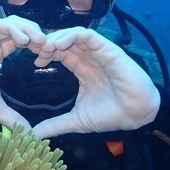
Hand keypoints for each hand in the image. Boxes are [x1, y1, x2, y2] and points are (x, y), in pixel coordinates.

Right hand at [0, 16, 46, 128]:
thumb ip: (12, 117)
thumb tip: (29, 133)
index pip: (22, 41)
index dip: (38, 45)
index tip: (50, 56)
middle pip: (20, 28)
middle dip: (38, 35)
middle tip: (51, 47)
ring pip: (11, 22)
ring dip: (29, 29)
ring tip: (42, 42)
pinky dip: (13, 29)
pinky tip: (24, 40)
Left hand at [31, 28, 160, 137]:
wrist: (135, 115)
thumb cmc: (110, 115)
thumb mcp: (76, 120)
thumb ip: (55, 124)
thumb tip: (33, 135)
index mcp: (81, 69)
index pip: (60, 54)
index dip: (46, 53)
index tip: (34, 61)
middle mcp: (89, 58)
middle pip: (64, 41)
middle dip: (48, 43)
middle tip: (35, 50)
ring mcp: (98, 52)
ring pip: (73, 34)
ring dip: (57, 37)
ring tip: (46, 48)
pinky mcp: (107, 49)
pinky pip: (87, 35)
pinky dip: (71, 35)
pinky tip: (59, 44)